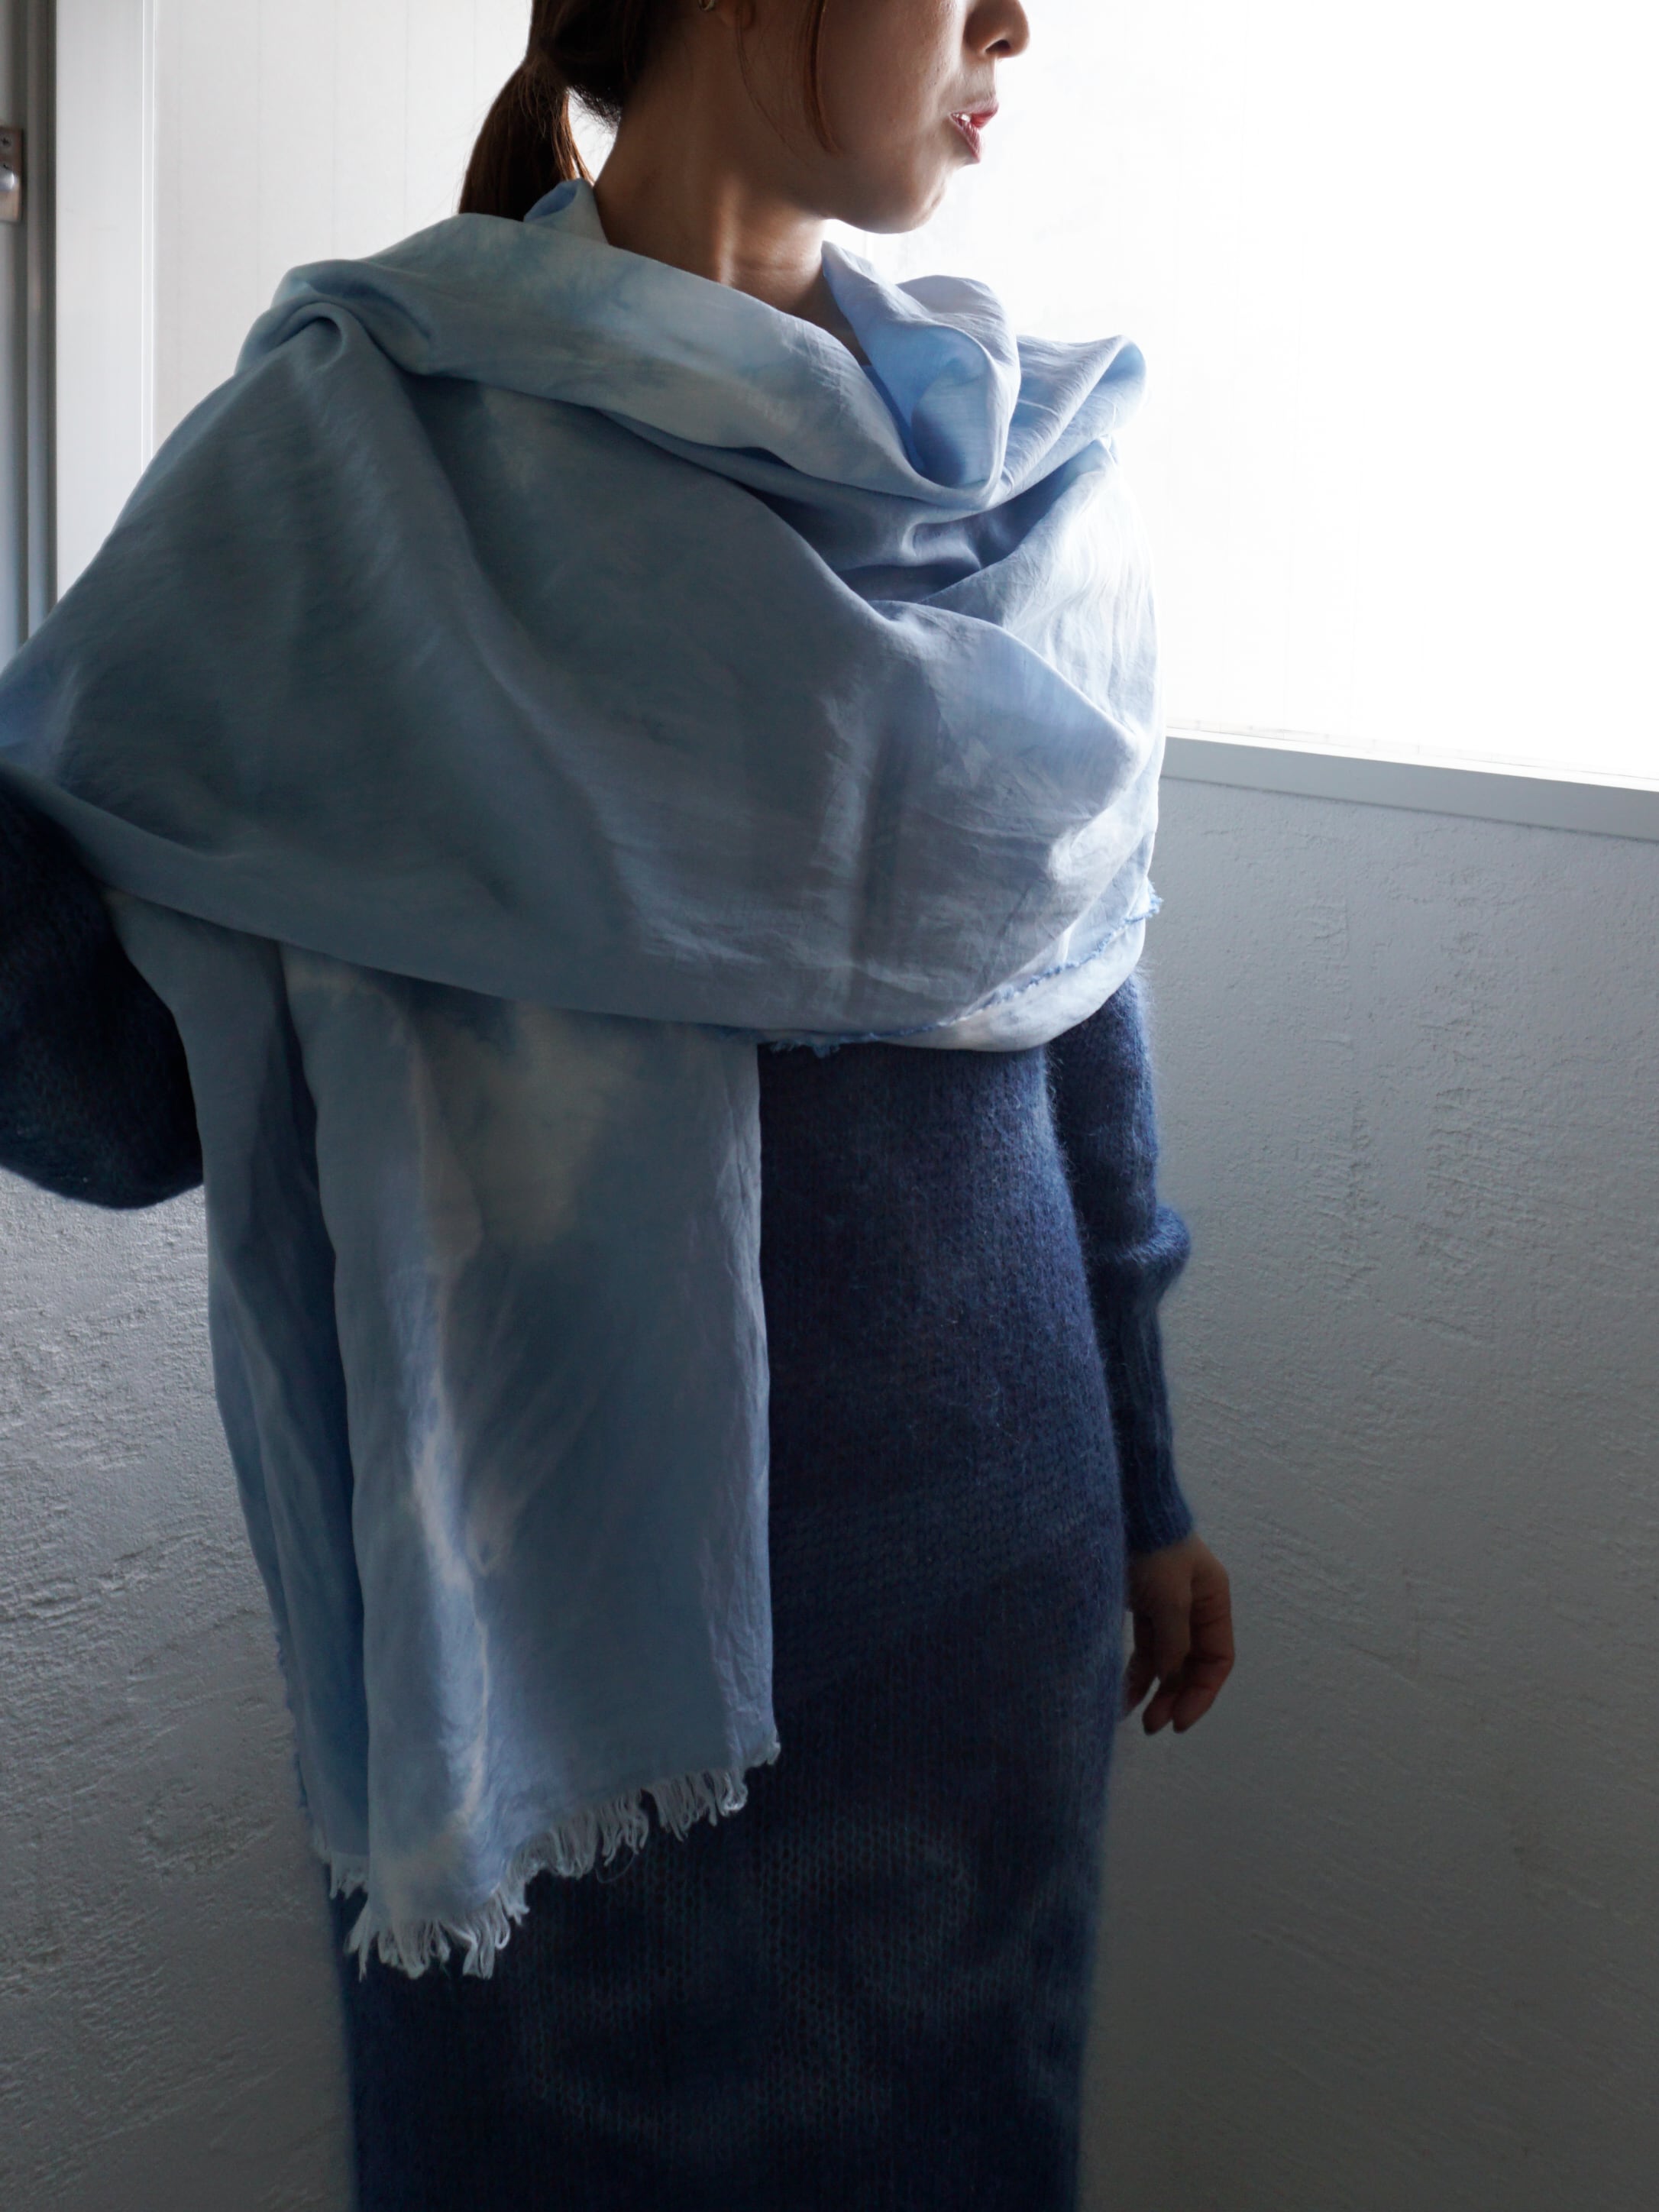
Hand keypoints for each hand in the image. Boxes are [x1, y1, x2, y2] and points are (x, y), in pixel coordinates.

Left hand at [1121, 1533, 1233, 1734]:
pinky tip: (1122, 1693)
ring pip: (1164, 1659)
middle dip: (1174, 1696)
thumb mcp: (1170, 1597)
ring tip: (1137, 1719)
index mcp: (1213, 1601)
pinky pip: (1142, 1647)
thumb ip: (1174, 1642)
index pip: (1217, 1659)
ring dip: (1153, 1689)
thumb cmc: (1152, 1548)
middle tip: (1153, 1725)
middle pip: (1190, 1664)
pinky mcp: (1139, 1604)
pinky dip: (1135, 1670)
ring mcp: (1165, 1605)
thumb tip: (1170, 1677)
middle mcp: (1193, 1606)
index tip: (1179, 1721)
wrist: (1120, 1510)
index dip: (1202, 1694)